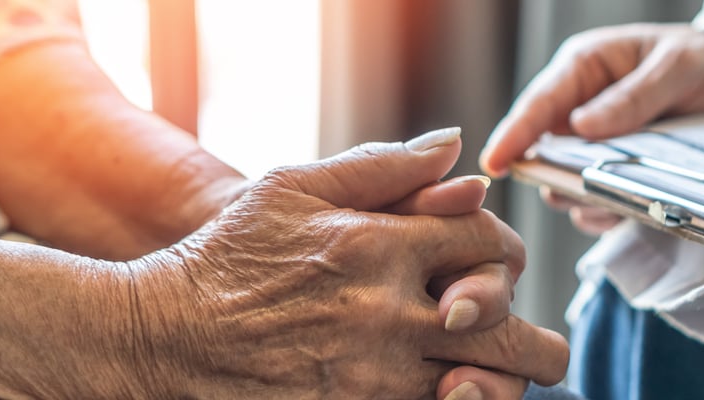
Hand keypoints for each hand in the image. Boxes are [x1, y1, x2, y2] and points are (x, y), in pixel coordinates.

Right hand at [118, 129, 566, 398]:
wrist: (167, 338)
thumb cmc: (228, 259)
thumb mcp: (294, 188)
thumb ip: (382, 168)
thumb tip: (455, 149)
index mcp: (381, 245)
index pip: (487, 242)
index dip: (504, 252)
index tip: (495, 265)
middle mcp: (389, 313)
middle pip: (508, 331)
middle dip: (534, 343)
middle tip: (537, 350)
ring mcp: (376, 376)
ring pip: (485, 389)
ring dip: (501, 386)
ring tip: (497, 381)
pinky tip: (449, 396)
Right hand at [479, 23, 703, 233]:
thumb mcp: (680, 67)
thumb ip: (633, 96)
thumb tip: (582, 127)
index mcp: (588, 67)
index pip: (539, 103)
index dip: (514, 134)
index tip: (495, 164)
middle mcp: (584, 104)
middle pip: (544, 149)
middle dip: (554, 176)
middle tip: (577, 195)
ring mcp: (600, 140)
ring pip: (567, 179)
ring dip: (583, 198)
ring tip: (610, 205)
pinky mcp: (619, 167)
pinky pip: (597, 196)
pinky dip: (605, 210)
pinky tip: (625, 211)